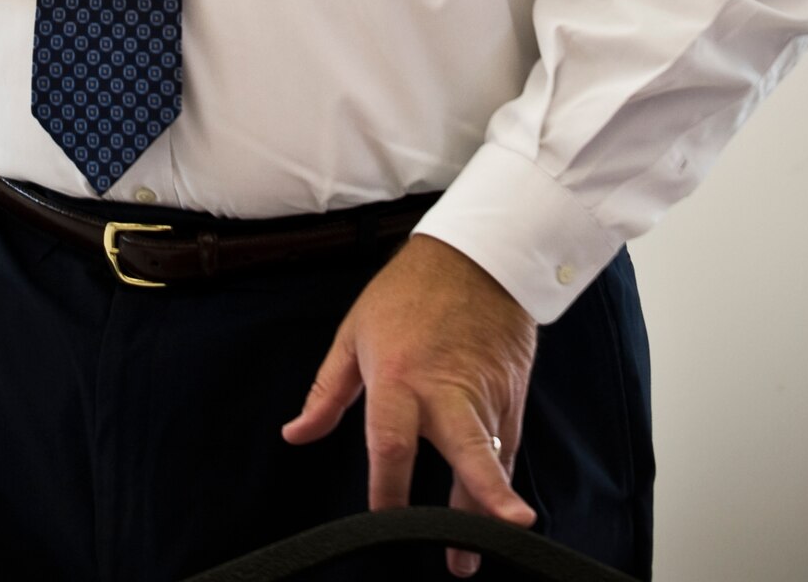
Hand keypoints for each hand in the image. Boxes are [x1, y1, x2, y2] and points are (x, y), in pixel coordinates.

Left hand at [281, 235, 538, 578]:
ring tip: (467, 556)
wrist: (477, 256)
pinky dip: (498, 479)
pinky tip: (490, 511)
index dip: (387, 492)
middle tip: (466, 550)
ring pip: (489, 462)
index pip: (391, 445)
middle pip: (466, 452)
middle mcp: (446, 391)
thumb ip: (326, 392)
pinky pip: (505, 447)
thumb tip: (295, 434)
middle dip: (476, 499)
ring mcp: (485, 395)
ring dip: (484, 510)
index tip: (385, 522)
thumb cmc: (408, 293)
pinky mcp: (512, 396)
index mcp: (399, 376)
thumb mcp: (354, 334)